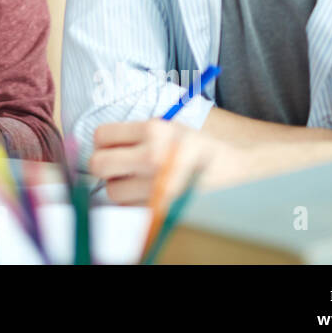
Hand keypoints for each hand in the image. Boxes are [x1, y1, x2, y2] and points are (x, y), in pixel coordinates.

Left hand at [89, 118, 238, 205]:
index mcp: (153, 130)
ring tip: (137, 179)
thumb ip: (135, 134)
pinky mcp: (164, 207)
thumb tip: (101, 145)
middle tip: (116, 164)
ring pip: (112, 191)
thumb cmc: (195, 144)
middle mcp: (153, 156)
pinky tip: (147, 192)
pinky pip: (130, 207)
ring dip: (119, 186)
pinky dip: (133, 201)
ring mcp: (158, 185)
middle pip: (98, 165)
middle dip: (103, 164)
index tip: (112, 145)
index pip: (101, 136)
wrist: (233, 165)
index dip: (103, 142)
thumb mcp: (167, 125)